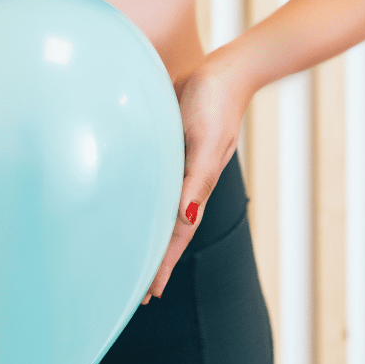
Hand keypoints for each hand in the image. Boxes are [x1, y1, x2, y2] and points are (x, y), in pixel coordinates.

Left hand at [140, 51, 255, 304]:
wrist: (227, 68)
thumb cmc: (216, 102)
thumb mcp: (204, 142)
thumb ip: (196, 181)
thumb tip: (186, 218)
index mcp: (194, 186)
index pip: (175, 235)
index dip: (163, 265)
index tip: (150, 295)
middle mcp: (186, 180)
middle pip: (167, 228)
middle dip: (156, 259)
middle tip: (138, 289)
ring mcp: (179, 164)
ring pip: (161, 207)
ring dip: (151, 232)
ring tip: (137, 254)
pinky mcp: (170, 144)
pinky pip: (157, 182)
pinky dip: (147, 200)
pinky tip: (137, 201)